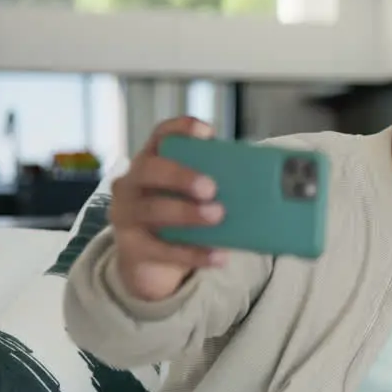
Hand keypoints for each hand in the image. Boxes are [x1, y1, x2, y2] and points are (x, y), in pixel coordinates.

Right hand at [110, 117, 225, 300]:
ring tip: (217, 215)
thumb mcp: (189, 197)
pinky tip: (219, 256)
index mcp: (151, 163)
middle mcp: (132, 184)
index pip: (160, 137)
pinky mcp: (132, 248)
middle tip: (211, 187)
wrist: (150, 262)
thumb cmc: (176, 219)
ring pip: (153, 210)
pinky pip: (162, 250)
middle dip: (180, 175)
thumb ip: (214, 185)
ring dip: (187, 213)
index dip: (180, 130)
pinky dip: (193, 253)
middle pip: (149, 170)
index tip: (207, 132)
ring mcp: (126, 215)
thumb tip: (264, 185)